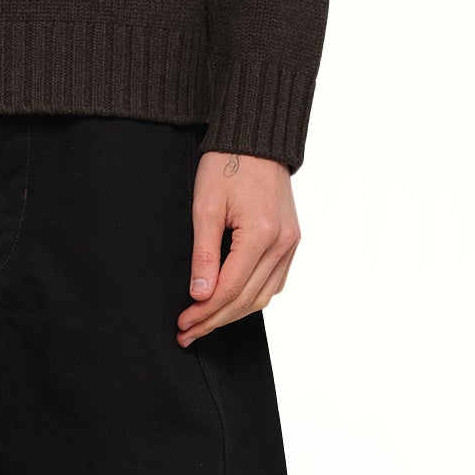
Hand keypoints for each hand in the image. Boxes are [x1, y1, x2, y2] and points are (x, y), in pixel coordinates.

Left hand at [179, 151, 300, 345]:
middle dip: (215, 321)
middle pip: (247, 300)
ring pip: (263, 297)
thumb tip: (200, 294)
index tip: (182, 323)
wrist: (257, 141)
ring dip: (233, 315)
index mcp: (262, 235)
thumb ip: (203, 254)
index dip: (204, 312)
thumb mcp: (205, 207)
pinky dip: (251, 298)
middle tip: (187, 333)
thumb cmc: (227, 166)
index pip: (230, 289)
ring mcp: (291, 243)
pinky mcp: (291, 241)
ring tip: (203, 324)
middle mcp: (283, 243)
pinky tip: (229, 305)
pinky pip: (274, 282)